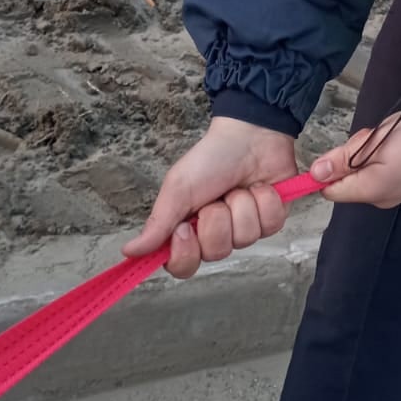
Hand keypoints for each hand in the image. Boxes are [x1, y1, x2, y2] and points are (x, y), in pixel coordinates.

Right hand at [123, 116, 298, 278]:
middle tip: (216, 197)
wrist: (249, 134)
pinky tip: (259, 187)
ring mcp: (245, 228)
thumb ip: (158, 224)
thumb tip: (129, 251)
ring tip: (238, 187)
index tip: (185, 228)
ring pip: (245, 238)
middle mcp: (216, 234)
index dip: (185, 253)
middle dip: (217, 219)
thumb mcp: (178, 188)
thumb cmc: (211, 158)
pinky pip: (270, 225)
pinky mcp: (271, 220)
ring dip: (241, 206)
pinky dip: (264, 202)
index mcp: (188, 230)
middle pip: (216, 253)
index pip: (182, 266)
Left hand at [313, 108, 400, 208]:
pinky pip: (381, 173)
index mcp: (370, 191)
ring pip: (365, 174)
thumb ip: (344, 158)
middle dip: (353, 156)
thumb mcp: (378, 140)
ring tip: (391, 138)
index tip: (343, 148)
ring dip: (369, 153)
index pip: (330, 190)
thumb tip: (315, 173)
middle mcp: (380, 199)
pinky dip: (383, 157)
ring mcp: (395, 194)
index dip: (327, 170)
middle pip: (348, 180)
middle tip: (375, 138)